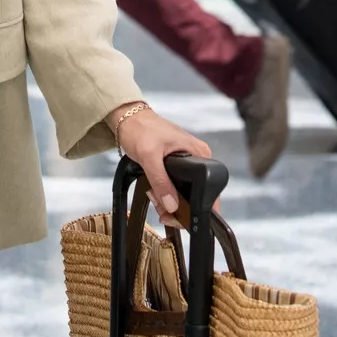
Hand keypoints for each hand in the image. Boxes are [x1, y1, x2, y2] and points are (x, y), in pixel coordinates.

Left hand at [110, 102, 212, 221]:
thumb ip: (161, 181)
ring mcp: (187, 163)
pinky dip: (164, 193)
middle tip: (160, 207)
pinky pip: (174, 187)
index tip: (179, 217)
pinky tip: (153, 191)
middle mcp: (197, 158)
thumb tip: (172, 205)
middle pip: (195, 195)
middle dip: (176, 206)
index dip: (196, 208)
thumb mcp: (149, 156)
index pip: (208, 189)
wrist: (128, 119)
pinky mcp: (176, 166)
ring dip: (167, 200)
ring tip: (152, 194)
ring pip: (183, 194)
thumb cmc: (141, 128)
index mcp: (199, 153)